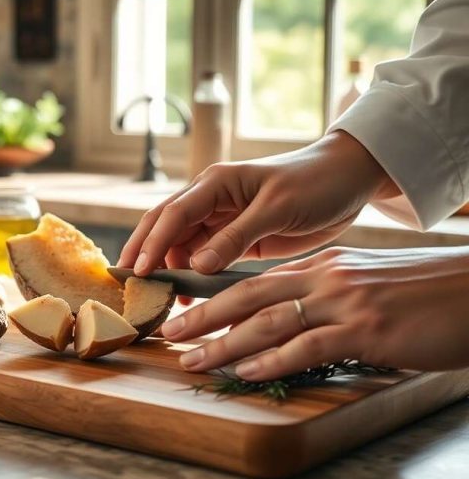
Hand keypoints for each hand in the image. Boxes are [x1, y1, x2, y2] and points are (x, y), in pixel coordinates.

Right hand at [118, 131, 398, 275]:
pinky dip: (192, 275)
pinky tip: (188, 296)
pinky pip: (204, 257)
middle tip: (128, 284)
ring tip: (160, 298)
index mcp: (216, 183)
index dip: (153, 242)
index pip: (174, 213)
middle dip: (144, 252)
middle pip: (165, 226)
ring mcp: (222, 219)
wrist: (349, 180)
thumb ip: (236, 236)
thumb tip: (197, 265)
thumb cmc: (315, 183)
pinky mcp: (236, 238)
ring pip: (181, 244)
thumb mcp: (278, 209)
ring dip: (168, 268)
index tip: (140, 271)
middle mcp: (211, 199)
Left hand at [162, 246, 468, 380]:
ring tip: (192, 359)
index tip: (187, 310)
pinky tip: (245, 370)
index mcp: (326, 265)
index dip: (218, 297)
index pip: (259, 281)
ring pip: (267, 322)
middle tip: (170, 332)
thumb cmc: (429, 291)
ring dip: (223, 343)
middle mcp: (327, 278)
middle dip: (204, 316)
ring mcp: (345, 303)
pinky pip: (307, 346)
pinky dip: (271, 360)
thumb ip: (331, 294)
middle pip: (249, 296)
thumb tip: (300, 318)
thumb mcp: (371, 282)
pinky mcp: (366, 330)